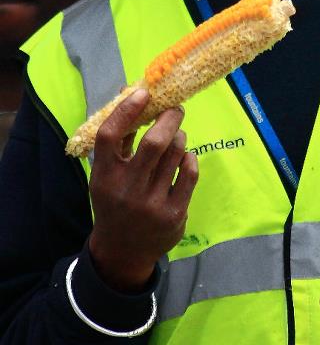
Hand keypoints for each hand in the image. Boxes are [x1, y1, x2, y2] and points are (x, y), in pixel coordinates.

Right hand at [88, 87, 197, 291]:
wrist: (122, 252)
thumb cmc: (115, 202)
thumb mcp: (105, 175)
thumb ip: (118, 140)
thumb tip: (129, 93)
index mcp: (104, 176)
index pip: (110, 136)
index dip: (126, 110)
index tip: (142, 92)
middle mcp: (126, 190)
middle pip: (154, 143)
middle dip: (169, 118)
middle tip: (175, 108)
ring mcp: (152, 204)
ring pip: (175, 154)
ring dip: (179, 136)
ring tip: (177, 134)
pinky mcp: (173, 214)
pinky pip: (189, 173)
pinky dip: (189, 158)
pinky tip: (184, 156)